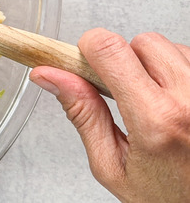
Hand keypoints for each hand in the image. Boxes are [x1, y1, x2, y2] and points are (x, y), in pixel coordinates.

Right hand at [30, 28, 189, 202]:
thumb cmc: (168, 197)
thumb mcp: (112, 165)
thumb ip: (82, 114)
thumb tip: (52, 76)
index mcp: (156, 120)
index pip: (110, 49)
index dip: (88, 47)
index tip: (83, 60)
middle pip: (142, 42)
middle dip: (125, 61)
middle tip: (124, 94)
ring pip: (171, 48)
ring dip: (156, 68)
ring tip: (156, 103)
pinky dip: (179, 75)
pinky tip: (175, 103)